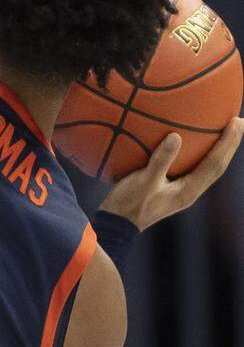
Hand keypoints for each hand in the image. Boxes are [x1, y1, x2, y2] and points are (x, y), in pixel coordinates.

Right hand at [99, 117, 242, 228]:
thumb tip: (176, 136)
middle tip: (239, 121)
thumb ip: (160, 160)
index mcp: (188, 191)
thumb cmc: (128, 205)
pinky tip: (194, 144)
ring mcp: (181, 193)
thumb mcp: (143, 181)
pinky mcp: (172, 191)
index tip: (237, 121)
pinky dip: (199, 155)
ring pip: (207, 168)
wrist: (115, 225)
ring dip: (218, 150)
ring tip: (225, 131)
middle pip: (217, 166)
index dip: (227, 143)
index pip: (215, 164)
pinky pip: (193, 169)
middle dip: (230, 144)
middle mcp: (189, 192)